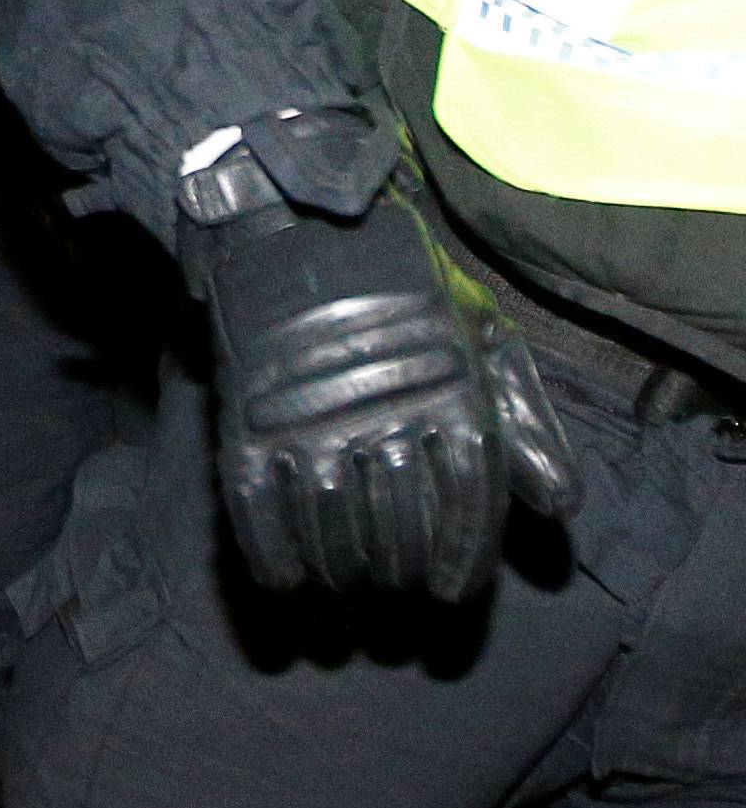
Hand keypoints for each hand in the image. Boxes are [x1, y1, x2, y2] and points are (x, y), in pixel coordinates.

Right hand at [180, 153, 581, 601]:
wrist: (299, 214)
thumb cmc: (406, 279)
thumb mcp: (481, 331)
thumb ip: (522, 419)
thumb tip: (560, 507)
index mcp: (451, 388)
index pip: (467, 502)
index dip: (461, 557)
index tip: (450, 593)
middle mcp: (385, 409)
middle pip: (401, 528)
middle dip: (402, 568)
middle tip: (397, 584)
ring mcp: (311, 415)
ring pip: (334, 529)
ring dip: (345, 569)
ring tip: (351, 581)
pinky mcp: (248, 412)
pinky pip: (258, 508)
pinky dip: (272, 554)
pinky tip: (289, 579)